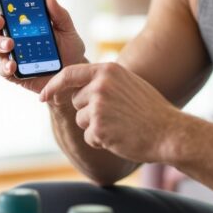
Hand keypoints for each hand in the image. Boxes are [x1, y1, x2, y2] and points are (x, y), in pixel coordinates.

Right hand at [0, 0, 86, 95]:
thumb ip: (59, 15)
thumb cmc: (69, 50)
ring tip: (10, 45)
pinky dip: (5, 66)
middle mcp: (13, 38)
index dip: (0, 7)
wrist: (74, 77)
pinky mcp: (13, 74)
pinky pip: (2, 69)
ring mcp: (12, 56)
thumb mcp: (67, 30)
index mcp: (23, 25)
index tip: (2, 5)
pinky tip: (13, 65)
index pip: (5, 12)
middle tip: (1, 23)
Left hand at [38, 62, 182, 163]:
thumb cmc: (150, 110)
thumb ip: (103, 81)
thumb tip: (75, 87)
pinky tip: (120, 137)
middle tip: (116, 116)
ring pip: (80, 120)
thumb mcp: (127, 84)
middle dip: (89, 112)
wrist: (169, 132)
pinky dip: (101, 141)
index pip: (69, 73)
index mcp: (108, 70)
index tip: (44, 95)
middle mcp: (101, 85)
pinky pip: (89, 137)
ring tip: (120, 125)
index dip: (53, 85)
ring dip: (95, 128)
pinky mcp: (99, 127)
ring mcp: (99, 106)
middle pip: (75, 101)